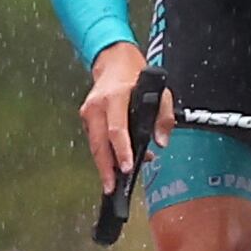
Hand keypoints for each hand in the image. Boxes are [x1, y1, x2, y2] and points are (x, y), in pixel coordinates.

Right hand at [78, 43, 162, 194]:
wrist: (115, 63)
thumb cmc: (137, 78)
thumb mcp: (160, 92)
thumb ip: (164, 117)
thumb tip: (161, 142)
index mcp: (116, 97)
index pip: (116, 129)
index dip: (121, 151)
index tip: (126, 168)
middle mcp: (98, 105)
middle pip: (99, 143)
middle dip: (105, 168)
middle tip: (112, 187)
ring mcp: (89, 112)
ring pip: (94, 145)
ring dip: (104, 165)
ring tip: (112, 183)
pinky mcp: (86, 117)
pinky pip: (94, 140)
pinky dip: (104, 154)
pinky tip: (114, 165)